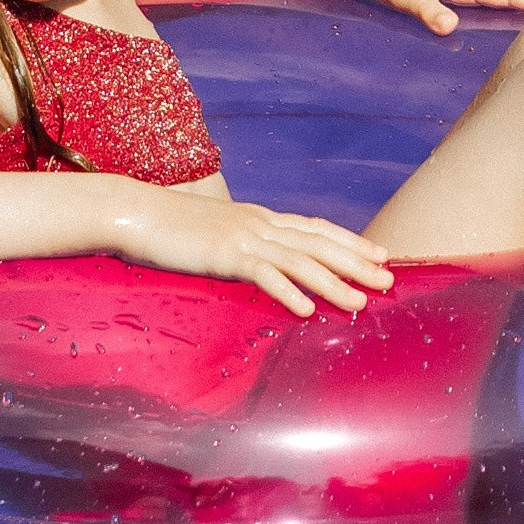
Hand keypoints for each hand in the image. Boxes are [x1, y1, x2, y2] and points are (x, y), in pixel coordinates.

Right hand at [121, 189, 393, 316]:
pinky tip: (306, 310)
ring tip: (360, 302)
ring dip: (334, 282)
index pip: (314, 228)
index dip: (350, 241)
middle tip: (389, 279)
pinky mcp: (224, 255)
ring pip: (300, 260)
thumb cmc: (169, 228)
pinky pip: (263, 275)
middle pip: (318, 243)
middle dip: (356, 262)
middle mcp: (259, 223)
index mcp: (258, 218)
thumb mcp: (214, 234)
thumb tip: (256, 263)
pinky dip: (287, 292)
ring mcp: (243, 237)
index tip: (379, 253)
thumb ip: (239, 245)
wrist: (133, 212)